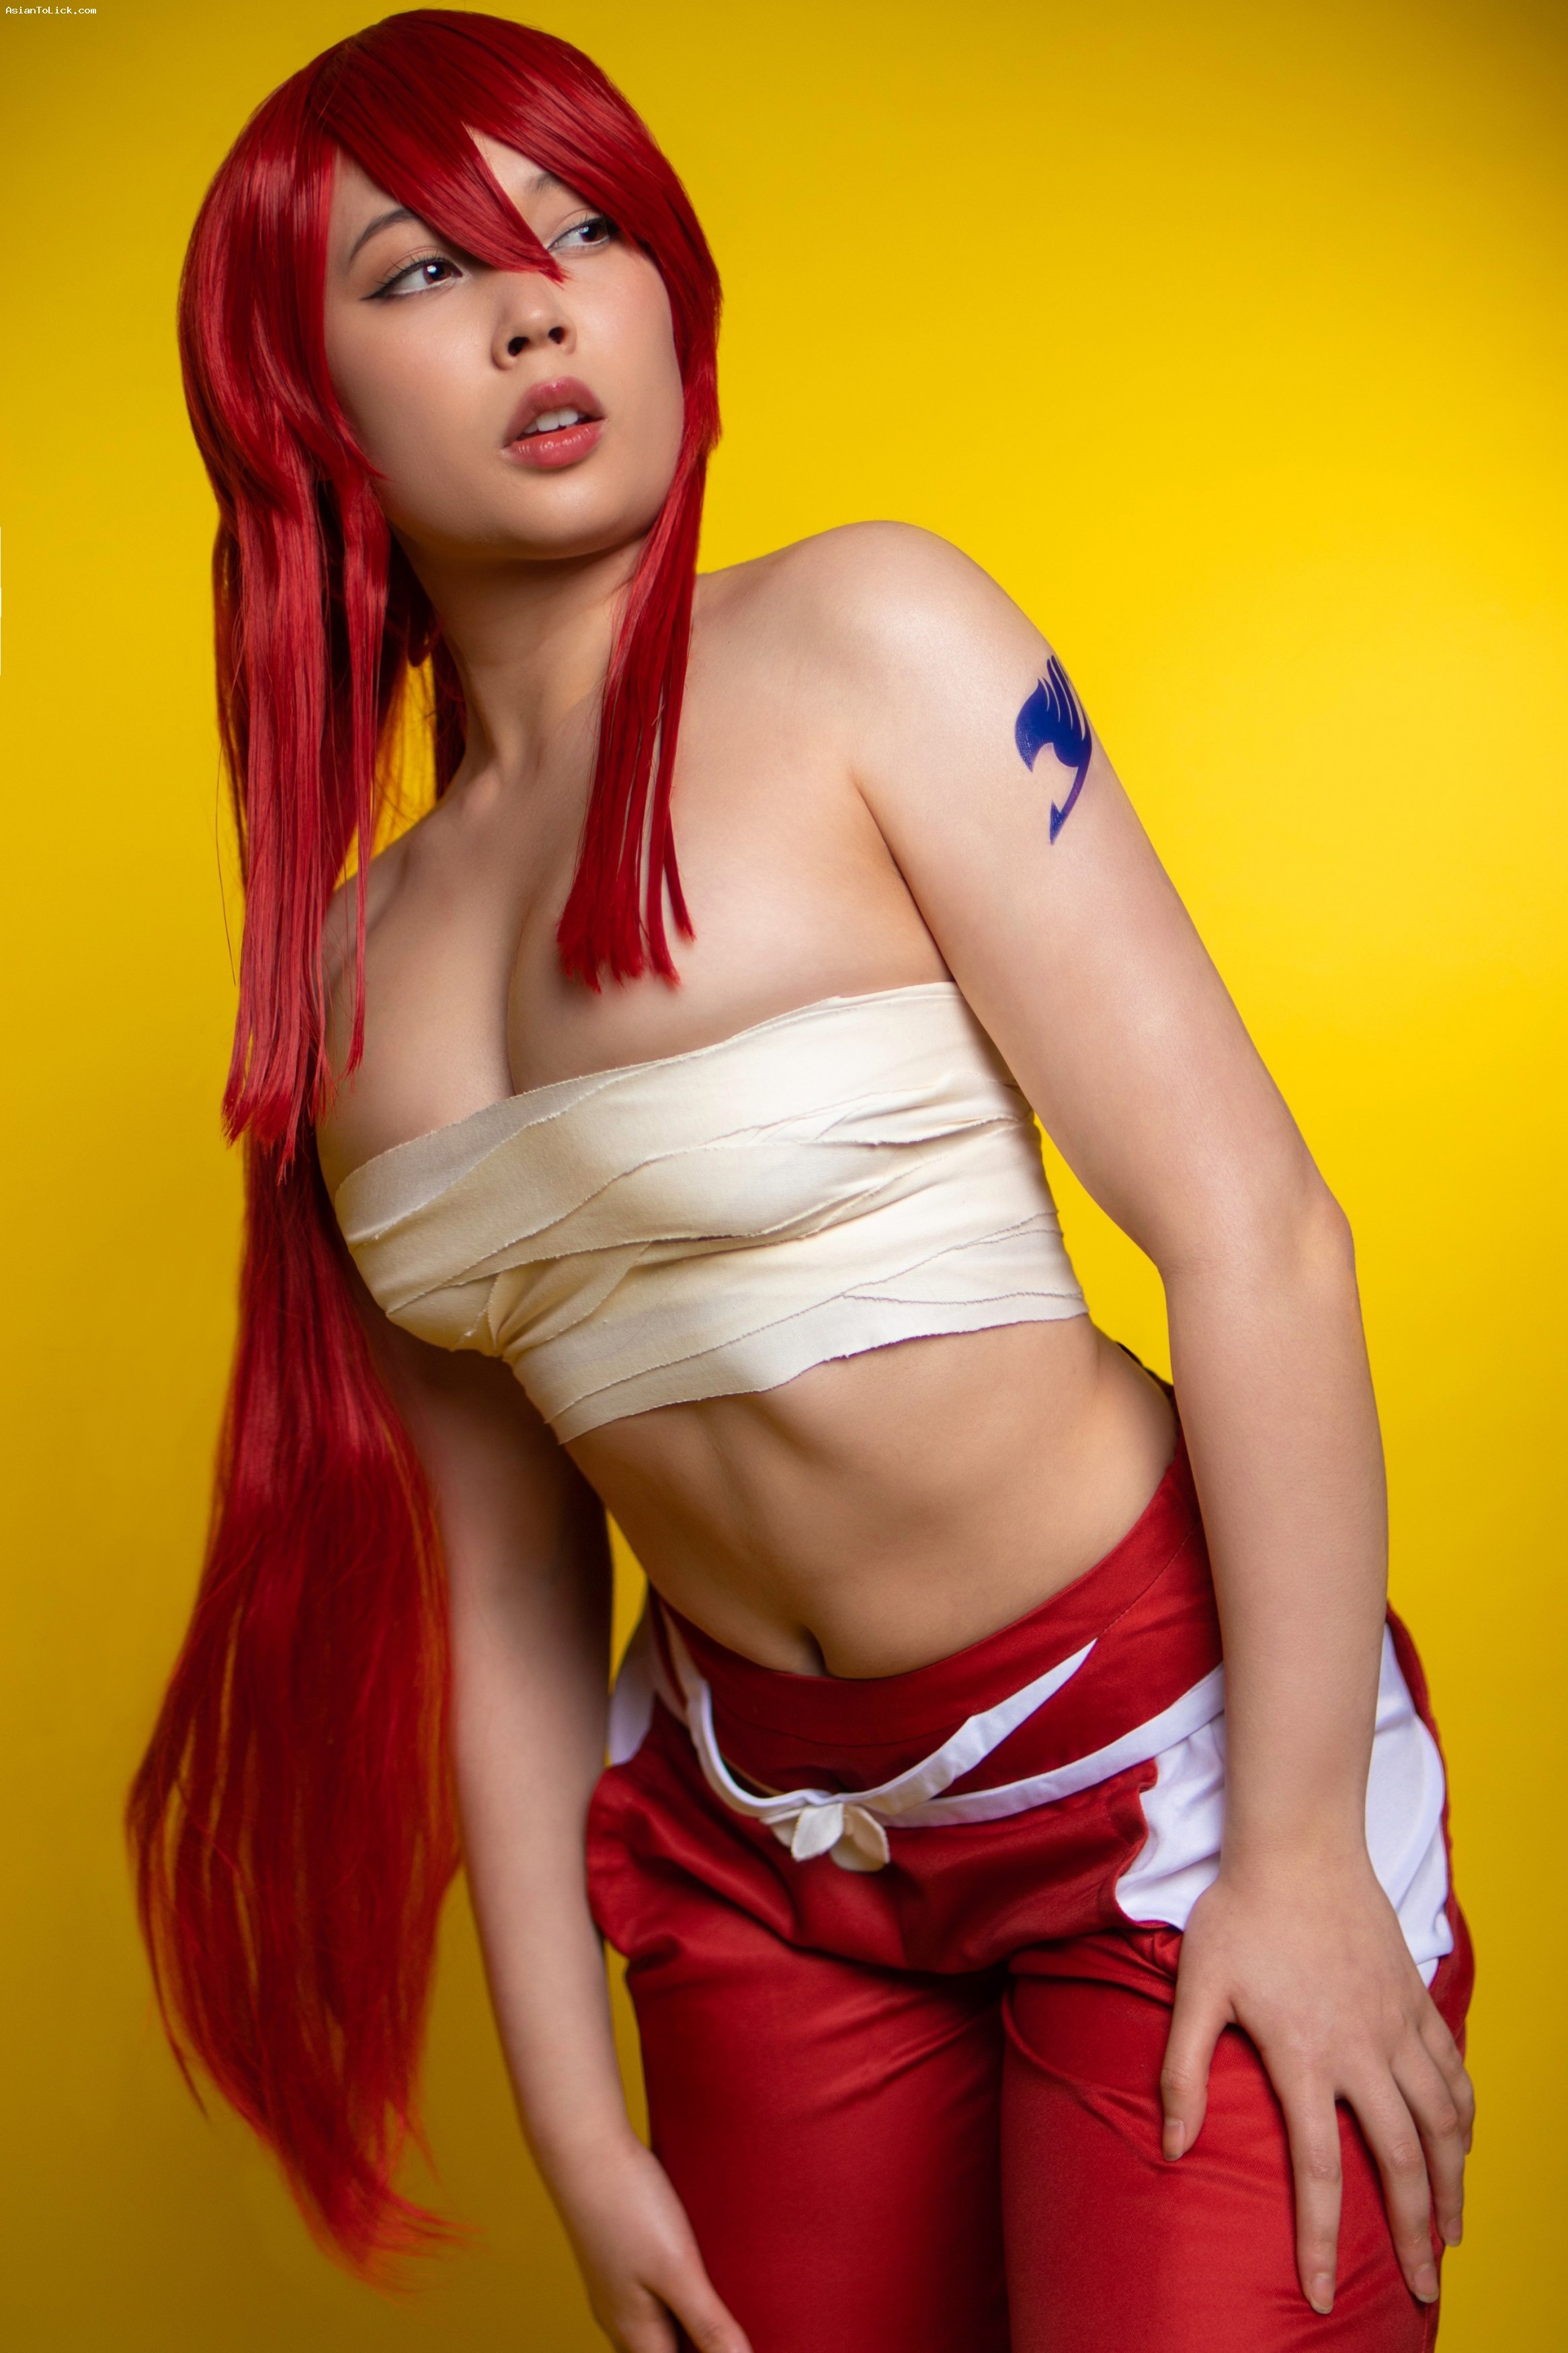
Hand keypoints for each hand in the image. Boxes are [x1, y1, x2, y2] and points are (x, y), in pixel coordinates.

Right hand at [550, 2129, 752, 2352]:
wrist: (581, 2144)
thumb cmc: (628, 2204)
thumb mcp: (678, 2268)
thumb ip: (709, 2323)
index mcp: (634, 2329)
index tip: (733, 2342)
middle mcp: (618, 2314)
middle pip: (662, 2351)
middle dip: (695, 2346)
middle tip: (732, 2330)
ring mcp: (612, 2282)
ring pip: (653, 2323)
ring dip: (684, 2323)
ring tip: (721, 2306)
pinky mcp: (614, 2251)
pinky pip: (647, 2291)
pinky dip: (672, 2295)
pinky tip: (691, 2267)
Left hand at [1159, 1854, 1472, 2315]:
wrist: (1299, 1843)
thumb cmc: (1241, 1914)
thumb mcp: (1195, 1988)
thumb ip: (1181, 2070)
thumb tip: (1171, 2145)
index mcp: (1305, 2057)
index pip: (1318, 2172)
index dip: (1323, 2240)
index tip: (1326, 2295)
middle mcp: (1362, 2051)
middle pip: (1402, 2161)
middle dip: (1415, 2234)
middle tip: (1424, 2290)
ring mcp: (1397, 2025)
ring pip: (1443, 2123)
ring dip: (1454, 2186)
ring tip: (1453, 2235)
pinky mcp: (1416, 1999)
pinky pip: (1453, 2070)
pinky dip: (1466, 2117)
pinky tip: (1463, 2145)